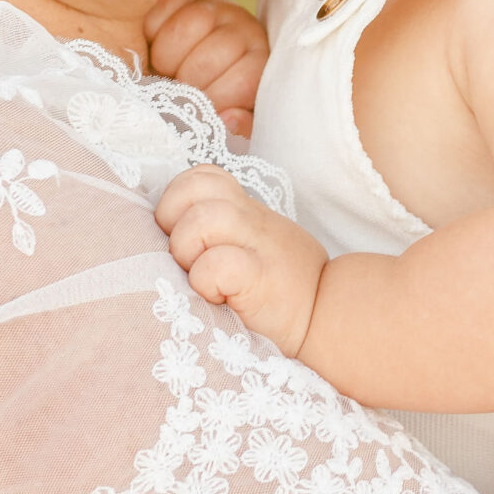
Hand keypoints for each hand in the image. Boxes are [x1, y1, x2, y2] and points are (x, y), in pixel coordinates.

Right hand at [144, 0, 269, 140]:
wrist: (181, 55)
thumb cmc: (207, 93)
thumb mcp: (229, 114)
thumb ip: (237, 128)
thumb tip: (227, 119)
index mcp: (258, 60)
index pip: (244, 82)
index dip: (215, 100)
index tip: (199, 108)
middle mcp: (242, 26)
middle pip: (212, 56)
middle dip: (186, 80)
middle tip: (177, 86)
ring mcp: (212, 3)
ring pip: (188, 27)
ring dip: (166, 56)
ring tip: (164, 67)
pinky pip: (166, 5)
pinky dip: (151, 27)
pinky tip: (153, 41)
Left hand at [155, 165, 326, 355]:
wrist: (329, 318)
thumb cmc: (281, 288)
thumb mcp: (253, 244)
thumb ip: (220, 230)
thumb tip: (165, 234)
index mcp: (243, 208)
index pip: (199, 175)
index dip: (177, 199)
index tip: (179, 235)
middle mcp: (250, 217)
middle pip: (193, 187)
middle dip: (171, 221)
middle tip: (184, 258)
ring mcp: (257, 245)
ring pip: (202, 219)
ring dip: (188, 251)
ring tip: (200, 279)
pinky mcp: (260, 278)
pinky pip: (218, 264)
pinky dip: (207, 282)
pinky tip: (218, 298)